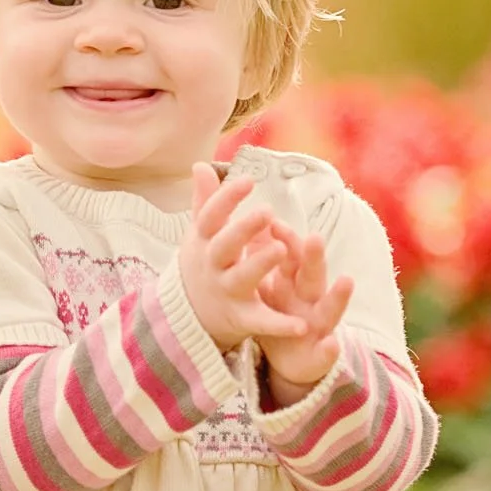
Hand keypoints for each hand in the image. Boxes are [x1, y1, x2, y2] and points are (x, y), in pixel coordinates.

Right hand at [179, 164, 305, 351]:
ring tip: (281, 249)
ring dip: (259, 264)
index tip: (248, 181)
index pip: (211, 217)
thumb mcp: (201, 235)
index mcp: (204, 242)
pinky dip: (279, 325)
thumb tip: (199, 165)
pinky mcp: (241, 318)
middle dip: (242, 229)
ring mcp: (226, 291)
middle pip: (224, 246)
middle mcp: (213, 265)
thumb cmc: (204, 265)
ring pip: (242, 278)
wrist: (188, 317)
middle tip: (267, 211)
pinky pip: (261, 321)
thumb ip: (205, 202)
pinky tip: (302, 325)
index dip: (226, 199)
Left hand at [255, 221, 353, 405]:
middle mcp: (310, 299)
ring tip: (347, 281)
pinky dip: (329, 349)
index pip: (292, 255)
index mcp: (293, 281)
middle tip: (314, 237)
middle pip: (313, 274)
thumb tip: (255, 223)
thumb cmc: (281, 313)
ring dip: (339, 296)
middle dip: (314, 257)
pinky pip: (326, 353)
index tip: (275, 222)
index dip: (285, 240)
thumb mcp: (271, 283)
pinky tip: (332, 344)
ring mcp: (319, 326)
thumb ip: (267, 256)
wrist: (291, 360)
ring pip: (330, 308)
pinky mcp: (321, 355)